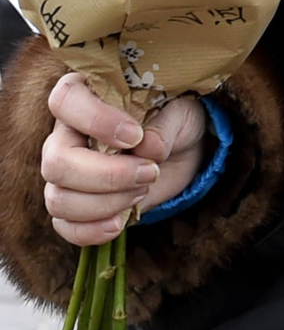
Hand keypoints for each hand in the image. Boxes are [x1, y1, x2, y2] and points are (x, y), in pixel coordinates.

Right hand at [42, 72, 208, 245]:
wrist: (182, 152)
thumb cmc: (174, 120)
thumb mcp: (180, 112)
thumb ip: (163, 125)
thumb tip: (149, 147)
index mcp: (84, 98)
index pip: (64, 100)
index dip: (95, 120)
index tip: (135, 136)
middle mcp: (64, 137)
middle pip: (56, 162)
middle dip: (108, 175)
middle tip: (150, 172)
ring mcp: (66, 175)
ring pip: (58, 199)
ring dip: (106, 203)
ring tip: (143, 190)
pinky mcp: (77, 206)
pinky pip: (64, 226)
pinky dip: (90, 231)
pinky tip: (119, 224)